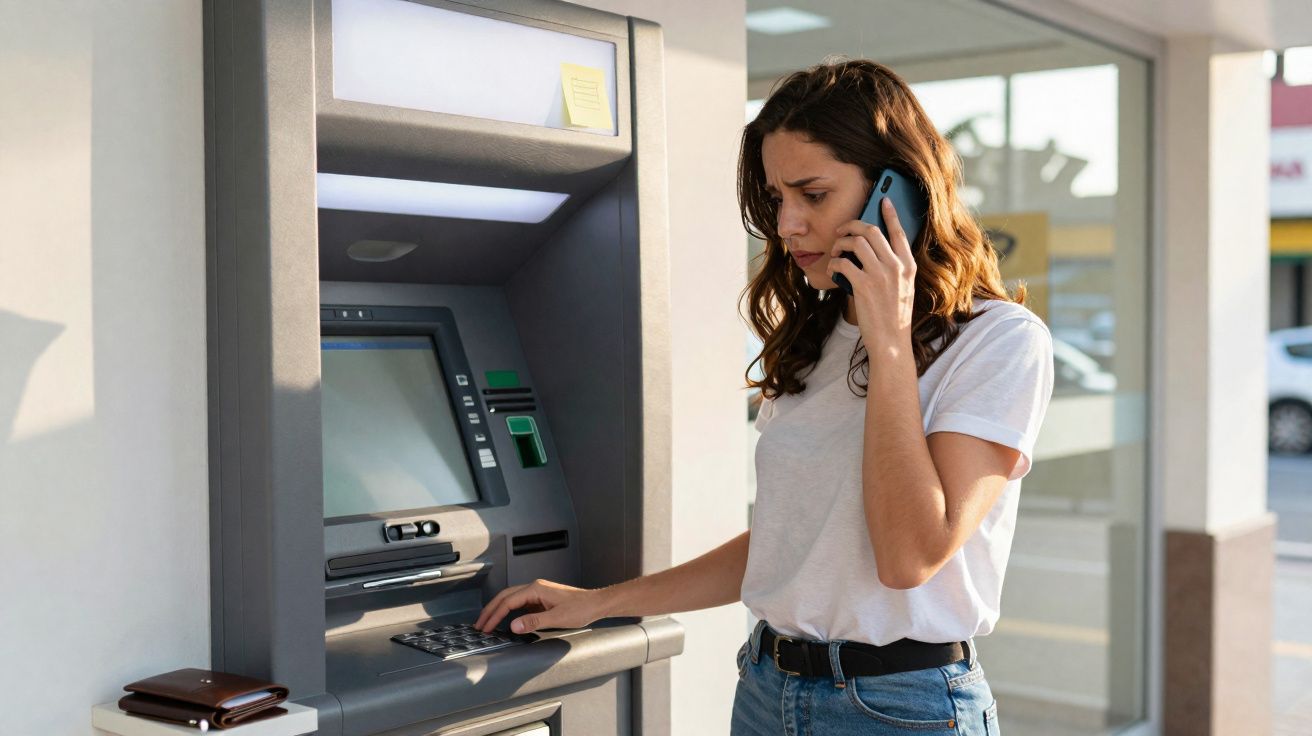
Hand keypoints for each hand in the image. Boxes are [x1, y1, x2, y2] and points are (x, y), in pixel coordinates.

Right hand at [475, 579, 606, 634]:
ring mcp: (538, 593)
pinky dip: (509, 612)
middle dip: (491, 610)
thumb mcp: (557, 618)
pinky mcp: (542, 600)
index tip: (486, 626)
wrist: (596, 604)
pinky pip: (520, 604)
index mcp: (536, 589)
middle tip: (480, 624)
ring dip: (498, 610)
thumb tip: (513, 625)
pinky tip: (507, 621)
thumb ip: (534, 621)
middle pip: (505, 597)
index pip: (508, 601)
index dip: (494, 614)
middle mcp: (535, 588)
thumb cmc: (582, 608)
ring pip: (512, 599)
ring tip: (488, 623)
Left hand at [827, 197, 916, 342]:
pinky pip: (843, 262)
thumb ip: (894, 268)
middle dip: (853, 225)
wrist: (891, 340)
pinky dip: (835, 262)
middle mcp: (896, 266)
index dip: (890, 214)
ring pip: (856, 242)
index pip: (900, 232)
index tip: (883, 200)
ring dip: (841, 242)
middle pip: (872, 231)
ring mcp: (880, 275)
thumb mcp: (904, 287)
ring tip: (836, 250)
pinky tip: (833, 267)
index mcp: (908, 265)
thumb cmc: (894, 315)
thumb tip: (871, 250)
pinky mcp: (863, 285)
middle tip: (842, 230)